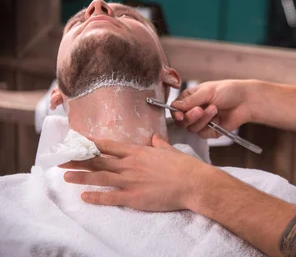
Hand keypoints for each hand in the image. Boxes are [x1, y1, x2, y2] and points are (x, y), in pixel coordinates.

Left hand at [60, 134, 206, 211]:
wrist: (194, 183)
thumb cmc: (184, 167)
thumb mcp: (170, 151)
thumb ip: (159, 144)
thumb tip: (155, 138)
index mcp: (138, 152)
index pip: (108, 145)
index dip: (91, 142)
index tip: (77, 139)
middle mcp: (130, 165)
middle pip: (98, 160)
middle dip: (78, 158)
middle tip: (61, 157)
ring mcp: (130, 181)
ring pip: (100, 177)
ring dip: (81, 176)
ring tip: (65, 175)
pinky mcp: (133, 197)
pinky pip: (110, 197)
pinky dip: (95, 197)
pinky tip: (84, 196)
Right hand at [171, 80, 255, 138]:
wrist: (246, 101)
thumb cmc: (228, 91)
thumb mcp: (207, 91)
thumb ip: (190, 100)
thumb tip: (174, 106)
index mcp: (190, 98)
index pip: (175, 108)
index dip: (176, 113)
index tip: (180, 114)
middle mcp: (193, 111)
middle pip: (181, 121)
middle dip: (190, 116)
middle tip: (200, 110)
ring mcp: (202, 122)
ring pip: (192, 128)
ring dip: (202, 119)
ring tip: (214, 109)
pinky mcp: (210, 131)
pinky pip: (203, 134)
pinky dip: (210, 126)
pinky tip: (219, 119)